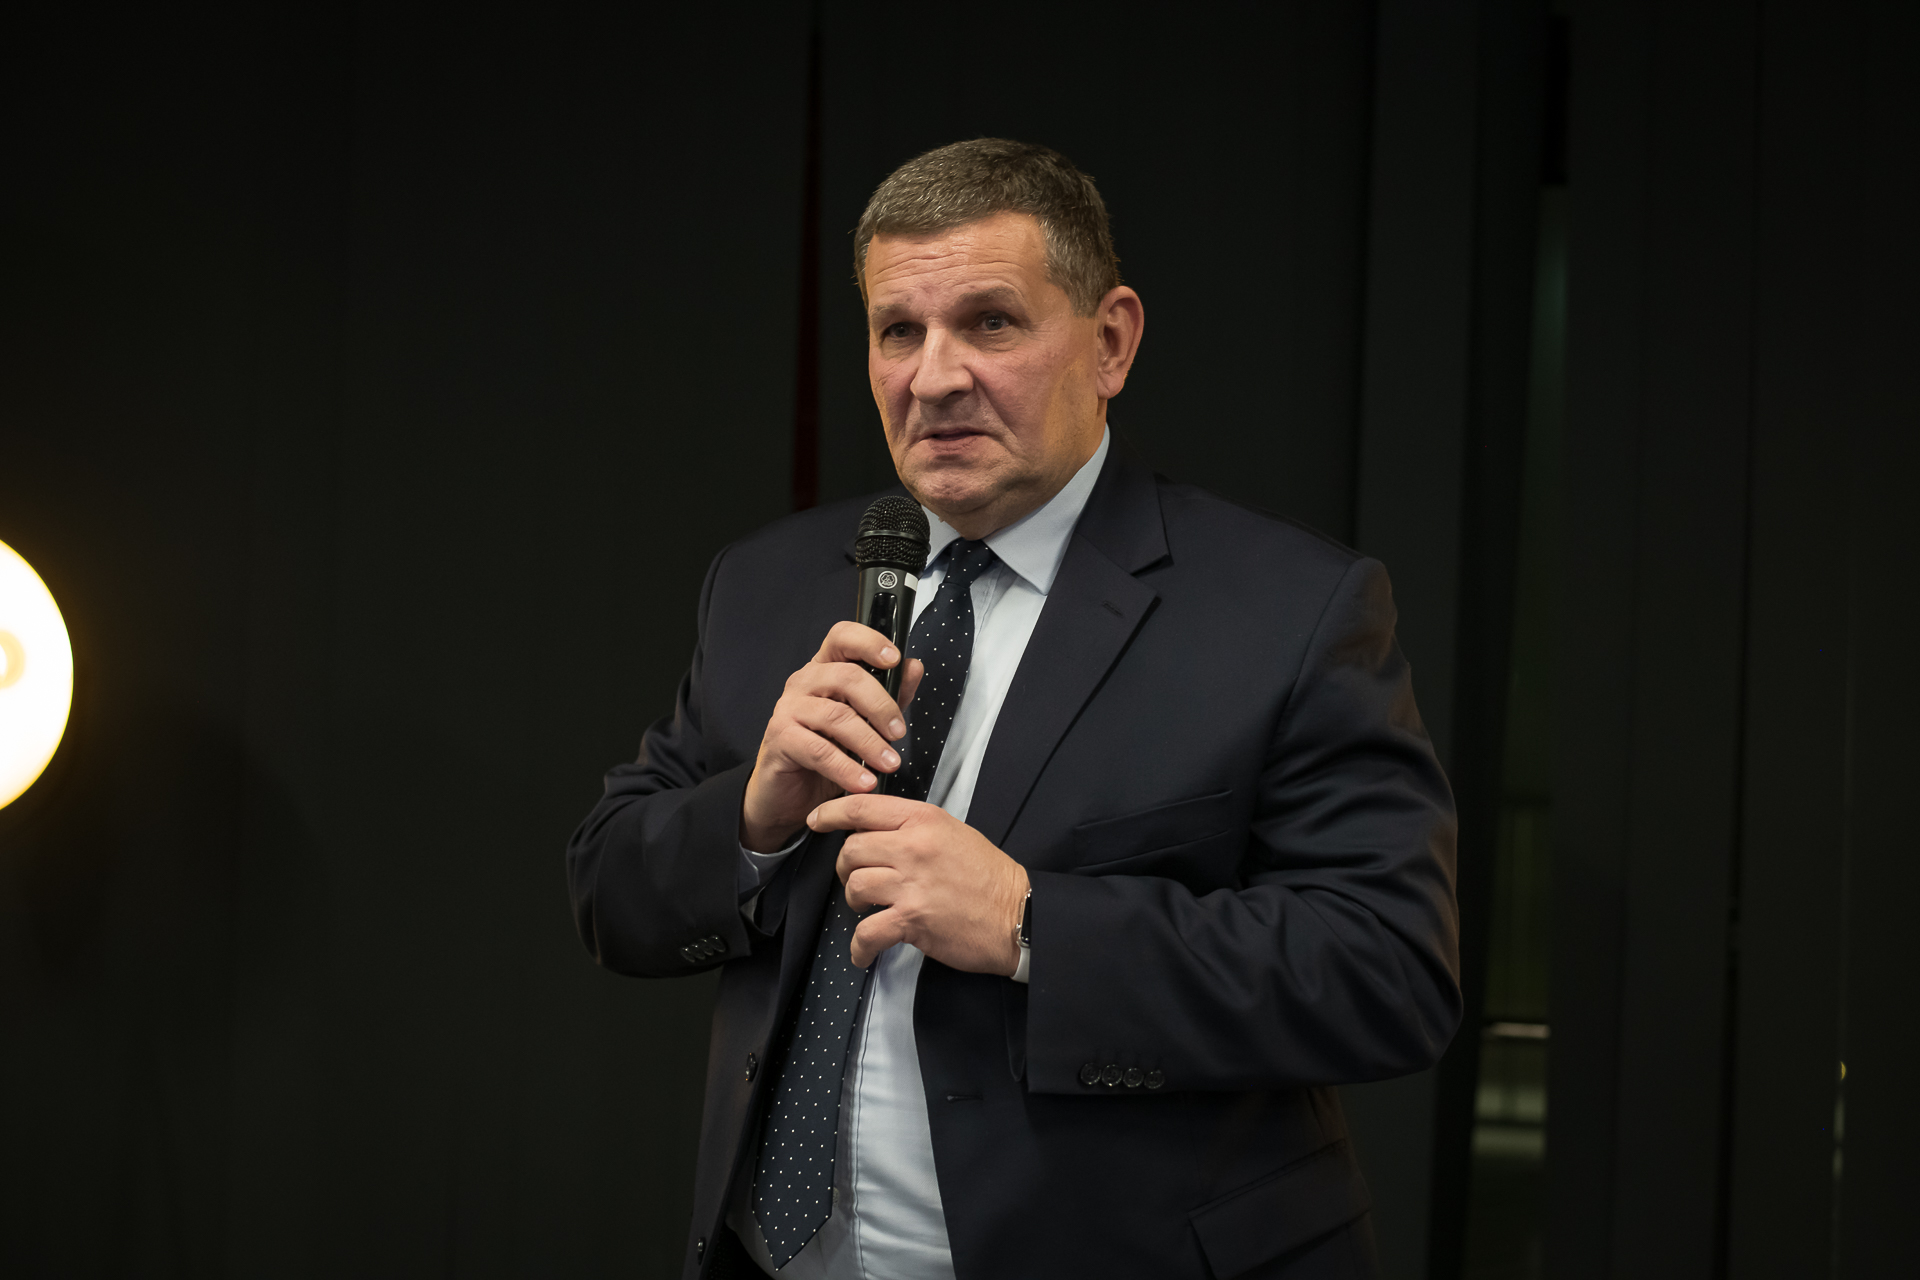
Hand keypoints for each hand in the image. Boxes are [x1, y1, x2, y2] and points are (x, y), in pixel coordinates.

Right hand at [739, 622, 925, 852]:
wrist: (790, 792)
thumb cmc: (826, 751)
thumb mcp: (865, 722)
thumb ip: (890, 694)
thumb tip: (914, 667)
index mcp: (825, 669)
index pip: (842, 637)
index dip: (869, 642)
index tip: (894, 659)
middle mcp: (804, 682)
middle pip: (846, 677)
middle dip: (881, 705)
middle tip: (899, 732)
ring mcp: (788, 708)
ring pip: (835, 716)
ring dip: (869, 742)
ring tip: (889, 763)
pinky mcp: (781, 738)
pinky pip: (819, 750)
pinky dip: (847, 768)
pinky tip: (864, 781)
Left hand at [810, 793, 1029, 974]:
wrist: (1018, 914)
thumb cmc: (988, 875)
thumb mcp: (953, 833)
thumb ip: (913, 828)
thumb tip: (873, 832)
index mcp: (924, 820)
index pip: (862, 807)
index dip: (831, 813)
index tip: (817, 821)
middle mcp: (914, 847)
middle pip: (851, 850)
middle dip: (846, 868)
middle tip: (858, 880)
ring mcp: (912, 884)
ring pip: (855, 887)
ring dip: (854, 903)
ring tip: (868, 911)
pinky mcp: (913, 920)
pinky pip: (866, 932)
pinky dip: (859, 948)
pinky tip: (863, 953)